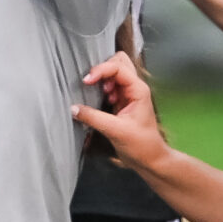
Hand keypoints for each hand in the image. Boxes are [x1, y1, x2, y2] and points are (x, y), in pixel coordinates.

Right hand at [71, 51, 169, 168]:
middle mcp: (134, 88)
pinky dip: (102, 88)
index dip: (100, 70)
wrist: (149, 159)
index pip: (118, 67)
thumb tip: (73, 108)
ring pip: (114, 72)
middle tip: (93, 83)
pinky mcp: (121, 102)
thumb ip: (93, 117)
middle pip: (118, 62)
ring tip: (100, 94)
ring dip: (103, 79)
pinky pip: (110, 85)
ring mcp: (128, 94)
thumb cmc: (141, 145)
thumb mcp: (115, 131)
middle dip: (103, 68)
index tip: (86, 81)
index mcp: (138, 90)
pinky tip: (103, 101)